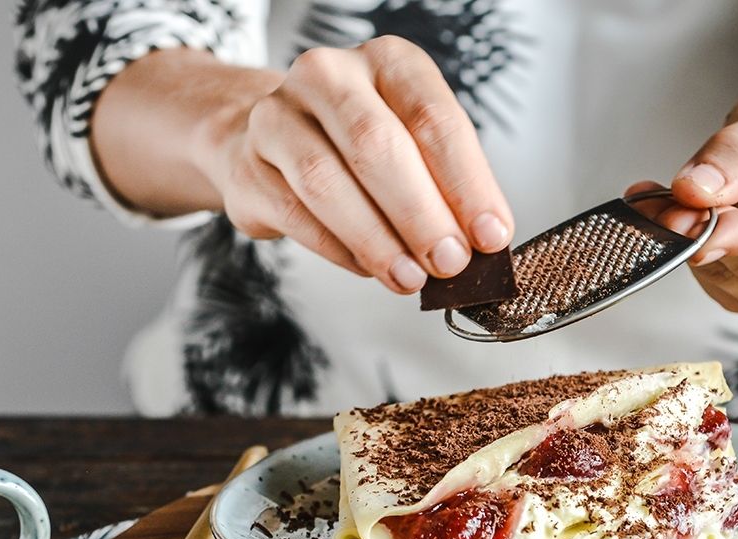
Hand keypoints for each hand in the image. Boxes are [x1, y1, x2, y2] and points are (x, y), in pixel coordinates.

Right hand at [204, 37, 512, 293]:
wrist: (275, 143)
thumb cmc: (359, 147)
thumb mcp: (413, 146)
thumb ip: (446, 188)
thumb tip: (480, 244)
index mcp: (386, 62)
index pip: (433, 119)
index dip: (467, 183)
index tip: (490, 236)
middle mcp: (328, 75)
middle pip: (377, 145)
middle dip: (420, 214)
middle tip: (450, 262)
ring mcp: (278, 116)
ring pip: (327, 182)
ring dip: (376, 240)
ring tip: (410, 278)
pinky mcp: (246, 165)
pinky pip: (295, 213)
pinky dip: (338, 249)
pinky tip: (367, 268)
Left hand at [632, 81, 737, 332]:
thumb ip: (736, 156)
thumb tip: (693, 192)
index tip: (684, 222)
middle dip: (711, 230)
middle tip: (676, 192)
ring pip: (736, 284)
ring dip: (702, 242)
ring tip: (702, 198)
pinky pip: (724, 291)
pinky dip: (704, 256)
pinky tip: (712, 223)